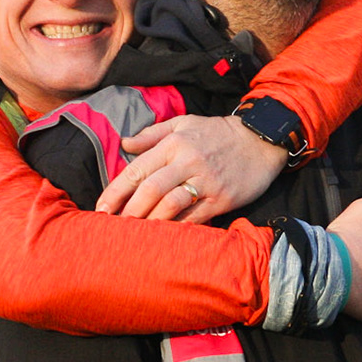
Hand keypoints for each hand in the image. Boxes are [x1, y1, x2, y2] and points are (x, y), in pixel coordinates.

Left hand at [97, 115, 285, 221]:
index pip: (137, 170)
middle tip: (112, 227)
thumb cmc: (217, 133)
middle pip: (150, 190)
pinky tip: (163, 237)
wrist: (261, 140)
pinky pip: (195, 217)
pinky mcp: (222, 198)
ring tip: (133, 235)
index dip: (115, 191)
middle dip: (127, 211)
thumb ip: (152, 135)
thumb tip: (125, 144)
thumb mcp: (184, 124)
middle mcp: (188, 162)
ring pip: (170, 205)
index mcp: (174, 144)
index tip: (100, 208)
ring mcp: (206, 182)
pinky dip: (177, 228)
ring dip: (149, 222)